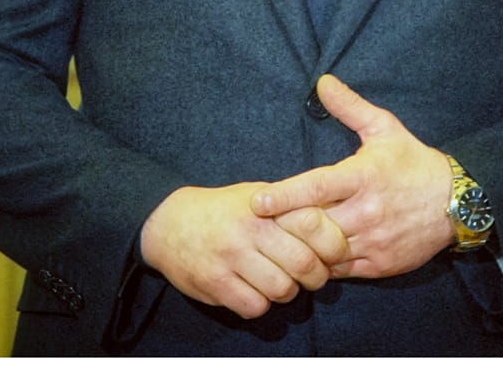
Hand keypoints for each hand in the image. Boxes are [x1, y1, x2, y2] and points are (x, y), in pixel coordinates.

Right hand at [140, 181, 348, 317]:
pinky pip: (255, 306)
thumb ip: (290, 207)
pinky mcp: (215, 283)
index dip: (333, 245)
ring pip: (282, 290)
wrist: (167, 223)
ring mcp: (231, 257)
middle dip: (315, 277)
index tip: (332, 254)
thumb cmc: (222, 211)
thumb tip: (335, 224)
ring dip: (286, 292)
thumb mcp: (256, 196)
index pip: (315, 225)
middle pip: (305, 265)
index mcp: (265, 206)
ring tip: (277, 281)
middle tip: (308, 275)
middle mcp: (249, 230)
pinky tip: (252, 289)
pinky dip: (259, 303)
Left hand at [250, 75, 454, 278]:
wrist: (458, 202)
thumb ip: (351, 106)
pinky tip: (308, 255)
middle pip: (314, 224)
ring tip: (278, 241)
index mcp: (363, 176)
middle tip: (259, 224)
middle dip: (285, 226)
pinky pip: (341, 270)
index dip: (284, 196)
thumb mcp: (385, 127)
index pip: (317, 187)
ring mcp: (374, 241)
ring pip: (325, 252)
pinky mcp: (380, 265)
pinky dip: (322, 264)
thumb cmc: (414, 162)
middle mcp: (367, 211)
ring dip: (301, 248)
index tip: (257, 200)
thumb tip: (322, 81)